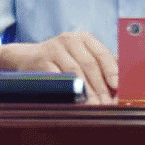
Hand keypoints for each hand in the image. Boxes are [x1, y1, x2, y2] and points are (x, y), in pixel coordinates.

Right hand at [2, 31, 118, 103]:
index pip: (101, 53)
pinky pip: (57, 77)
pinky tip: (75, 100)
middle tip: (106, 103)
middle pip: (89, 64)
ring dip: (86, 91)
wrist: (27, 58)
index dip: (111, 70)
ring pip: (75, 71)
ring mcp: (54, 49)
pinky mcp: (41, 61)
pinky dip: (68, 90)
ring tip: (94, 105)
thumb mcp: (79, 55)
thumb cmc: (60, 60)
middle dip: (100, 86)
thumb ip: (98, 66)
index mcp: (83, 38)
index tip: (117, 86)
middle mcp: (69, 39)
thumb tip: (118, 84)